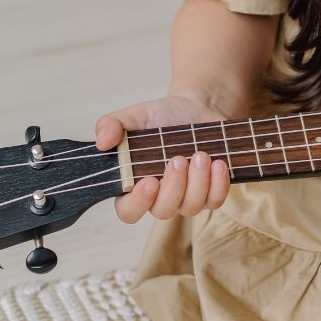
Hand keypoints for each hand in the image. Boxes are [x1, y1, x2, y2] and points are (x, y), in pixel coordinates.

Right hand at [95, 93, 231, 222]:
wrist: (197, 109)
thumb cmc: (162, 116)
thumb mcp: (134, 115)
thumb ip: (112, 124)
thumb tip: (101, 142)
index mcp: (135, 184)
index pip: (128, 211)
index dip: (138, 203)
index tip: (150, 181)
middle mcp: (161, 196)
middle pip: (163, 211)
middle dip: (173, 186)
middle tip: (178, 159)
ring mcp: (187, 198)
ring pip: (191, 207)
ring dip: (198, 183)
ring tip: (200, 155)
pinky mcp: (211, 193)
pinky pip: (215, 201)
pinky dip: (218, 184)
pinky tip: (218, 163)